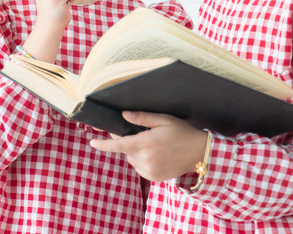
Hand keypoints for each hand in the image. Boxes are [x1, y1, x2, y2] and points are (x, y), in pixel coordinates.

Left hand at [89, 111, 208, 181]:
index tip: (92, 143)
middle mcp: (146, 159)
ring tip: (154, 146)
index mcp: (146, 143)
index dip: (104, 145)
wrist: (200, 154)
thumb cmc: (182, 133)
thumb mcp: (164, 120)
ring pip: (132, 160)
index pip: (119, 145)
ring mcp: (150, 171)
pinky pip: (140, 168)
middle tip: (145, 135)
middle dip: (130, 142)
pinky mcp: (154, 178)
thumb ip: (142, 118)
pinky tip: (156, 155)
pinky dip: (142, 161)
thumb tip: (124, 115)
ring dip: (136, 152)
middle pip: (126, 151)